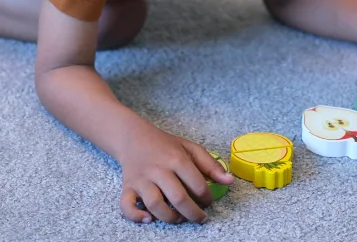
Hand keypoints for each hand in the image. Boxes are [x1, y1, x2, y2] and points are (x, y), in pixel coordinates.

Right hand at [117, 125, 233, 224]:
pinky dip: (136, 216)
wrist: (133, 137)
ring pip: (155, 204)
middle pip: (178, 198)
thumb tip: (229, 181)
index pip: (197, 184)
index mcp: (176, 159)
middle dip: (193, 214)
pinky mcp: (128, 187)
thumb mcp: (189, 148)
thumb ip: (210, 165)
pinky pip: (126, 206)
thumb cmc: (165, 145)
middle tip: (201, 218)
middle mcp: (158, 170)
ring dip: (170, 217)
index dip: (207, 198)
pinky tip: (149, 219)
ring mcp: (141, 179)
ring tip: (179, 218)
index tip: (208, 201)